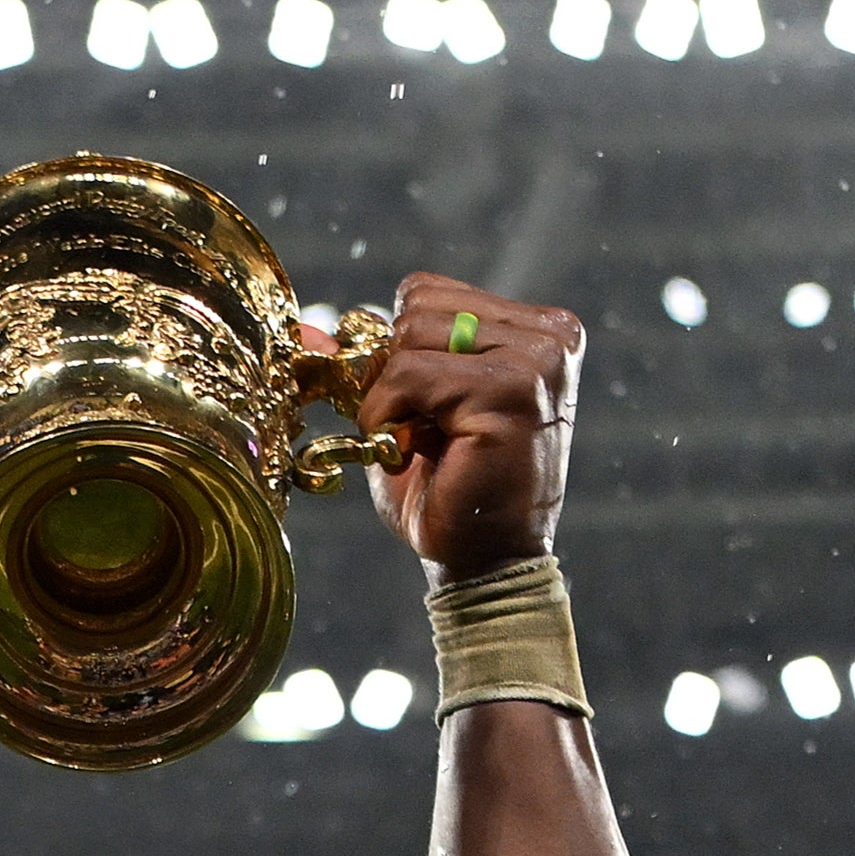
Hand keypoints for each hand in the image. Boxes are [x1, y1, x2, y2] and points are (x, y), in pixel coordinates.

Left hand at [353, 272, 580, 574]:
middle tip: (417, 431)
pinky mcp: (511, 392)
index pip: (429, 293)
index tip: (418, 408)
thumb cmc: (449, 488)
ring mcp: (536, 361)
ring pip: (412, 334)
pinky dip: (389, 415)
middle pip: (418, 308)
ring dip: (393, 397)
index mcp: (538, 328)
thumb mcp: (407, 409)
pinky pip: (411, 373)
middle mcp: (550, 335)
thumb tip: (304, 331)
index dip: (400, 351)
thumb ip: (365, 360)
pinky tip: (414, 452)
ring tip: (422, 442)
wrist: (484, 561)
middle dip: (395, 373)